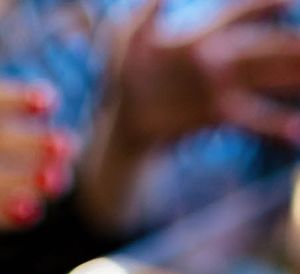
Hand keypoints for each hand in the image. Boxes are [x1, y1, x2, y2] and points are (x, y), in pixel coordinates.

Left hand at [77, 0, 299, 230]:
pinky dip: (274, 125)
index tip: (288, 2)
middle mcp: (217, 60)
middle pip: (264, 47)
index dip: (263, 6)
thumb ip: (143, 16)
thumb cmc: (120, 75)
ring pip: (266, 79)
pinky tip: (295, 131)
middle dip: (292, 46)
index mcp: (199, 36)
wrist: (120, 123)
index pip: (239, 13)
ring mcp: (220, 89)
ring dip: (293, 79)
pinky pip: (251, 119)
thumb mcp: (122, 40)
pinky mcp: (216, 116)